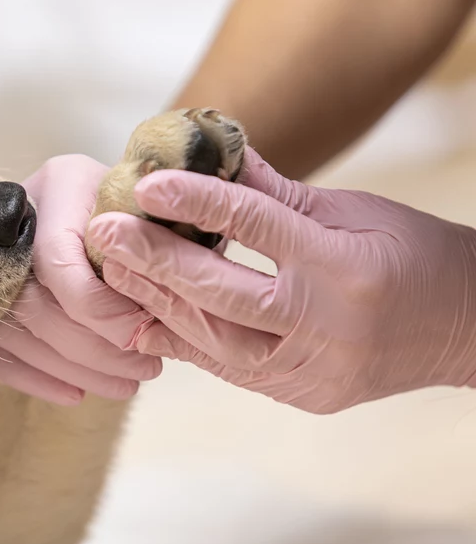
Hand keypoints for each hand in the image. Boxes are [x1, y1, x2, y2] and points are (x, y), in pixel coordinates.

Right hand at [0, 155, 161, 404]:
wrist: (120, 196)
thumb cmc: (149, 204)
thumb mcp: (160, 207)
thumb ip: (158, 244)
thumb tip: (160, 308)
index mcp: (60, 183)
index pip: (56, 258)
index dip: (98, 307)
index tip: (142, 333)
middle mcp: (14, 215)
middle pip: (31, 301)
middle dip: (90, 348)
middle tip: (143, 370)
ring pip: (12, 330)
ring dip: (69, 369)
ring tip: (124, 387)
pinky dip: (34, 376)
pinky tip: (75, 394)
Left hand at [86, 149, 475, 413]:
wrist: (471, 330)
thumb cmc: (414, 255)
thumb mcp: (353, 210)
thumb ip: (277, 191)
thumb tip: (213, 149)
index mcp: (344, 266)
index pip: (258, 227)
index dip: (199, 201)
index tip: (148, 182)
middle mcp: (325, 324)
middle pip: (222, 294)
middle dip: (156, 262)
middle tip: (104, 232)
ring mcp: (312, 369)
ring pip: (216, 341)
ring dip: (157, 304)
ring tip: (112, 271)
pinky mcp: (303, 394)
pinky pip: (228, 370)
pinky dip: (183, 343)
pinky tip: (140, 321)